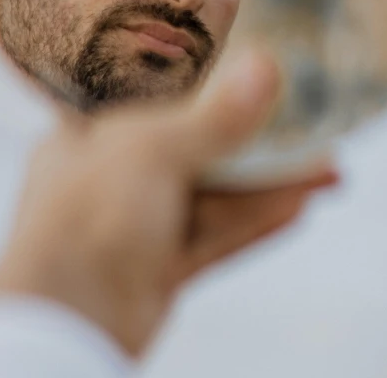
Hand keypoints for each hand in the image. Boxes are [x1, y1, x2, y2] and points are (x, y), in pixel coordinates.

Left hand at [0, 49, 338, 356]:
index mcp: (88, 137)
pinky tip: (295, 206)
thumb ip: (213, 119)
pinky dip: (252, 222)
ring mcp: (132, 227)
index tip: (256, 89)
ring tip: (320, 171)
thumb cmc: (89, 216)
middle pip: (193, 155)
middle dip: (251, 145)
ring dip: (264, 186)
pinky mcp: (156, 269)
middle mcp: (109, 178)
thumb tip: (263, 68)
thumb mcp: (153, 152)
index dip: (210, 97)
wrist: (66, 317)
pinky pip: (212, 238)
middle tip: (303, 132)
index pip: (156, 107)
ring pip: (209, 199)